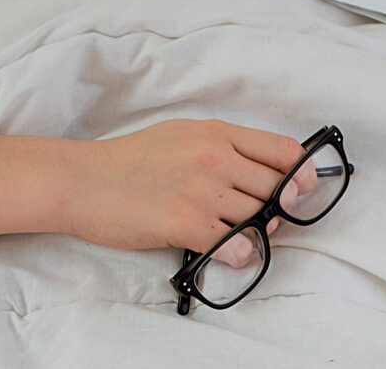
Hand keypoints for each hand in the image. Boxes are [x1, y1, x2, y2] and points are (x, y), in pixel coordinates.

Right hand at [64, 119, 317, 266]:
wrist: (82, 180)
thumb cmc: (131, 159)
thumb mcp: (183, 135)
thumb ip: (224, 147)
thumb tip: (263, 170)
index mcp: (217, 133)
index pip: (283, 150)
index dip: (302, 173)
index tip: (303, 188)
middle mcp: (215, 158)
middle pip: (277, 188)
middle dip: (280, 208)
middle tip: (267, 218)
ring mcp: (202, 191)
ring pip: (259, 217)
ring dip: (258, 232)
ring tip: (240, 234)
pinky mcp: (185, 223)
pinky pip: (235, 245)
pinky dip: (239, 253)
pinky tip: (227, 250)